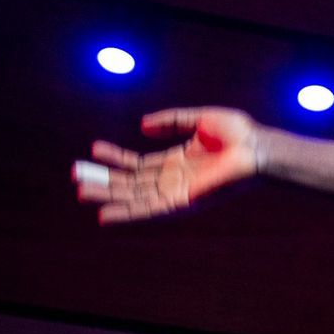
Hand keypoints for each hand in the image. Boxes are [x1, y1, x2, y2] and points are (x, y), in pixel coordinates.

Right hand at [74, 107, 262, 223]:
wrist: (257, 148)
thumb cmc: (237, 134)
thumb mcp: (198, 119)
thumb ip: (171, 120)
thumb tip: (141, 126)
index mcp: (179, 161)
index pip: (140, 164)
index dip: (116, 159)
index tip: (93, 150)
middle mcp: (176, 179)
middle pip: (133, 183)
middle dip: (105, 181)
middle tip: (77, 176)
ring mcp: (179, 192)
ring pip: (136, 197)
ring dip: (109, 196)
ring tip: (82, 192)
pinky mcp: (184, 203)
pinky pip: (151, 210)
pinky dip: (128, 213)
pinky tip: (106, 214)